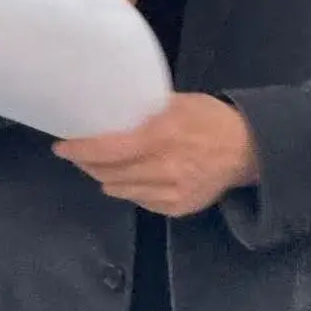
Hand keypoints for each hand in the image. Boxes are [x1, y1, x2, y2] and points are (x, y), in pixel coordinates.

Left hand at [53, 93, 258, 216]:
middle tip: (76, 153)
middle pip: (109, 173)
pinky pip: (140, 201)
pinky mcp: (177, 208)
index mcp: (162, 136)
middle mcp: (164, 168)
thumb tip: (113, 109)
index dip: (81, 150)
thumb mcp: (179, 102)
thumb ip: (147, 109)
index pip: (110, 149)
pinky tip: (127, 177)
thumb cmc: (210, 118)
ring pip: (121, 190)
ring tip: (97, 165)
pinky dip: (128, 189)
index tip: (61, 146)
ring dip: (104, 177)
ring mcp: (171, 193)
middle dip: (87, 164)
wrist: (248, 151)